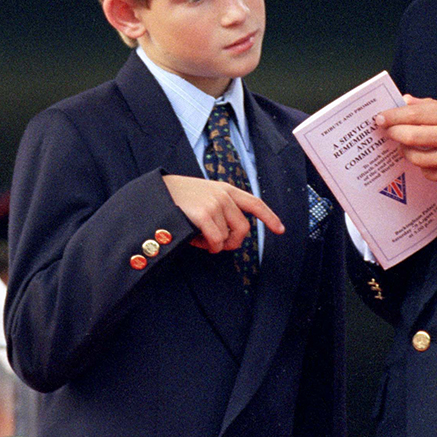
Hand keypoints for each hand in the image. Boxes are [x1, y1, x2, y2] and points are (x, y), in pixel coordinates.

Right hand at [163, 175, 284, 251]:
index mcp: (226, 189)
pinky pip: (215, 241)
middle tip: (217, 244)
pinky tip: (196, 241)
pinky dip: (208, 247)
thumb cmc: (179, 198)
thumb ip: (222, 207)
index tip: (280, 230)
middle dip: (233, 242)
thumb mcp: (204, 194)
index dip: (269, 217)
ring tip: (199, 236)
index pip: (255, 203)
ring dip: (214, 244)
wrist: (157, 192)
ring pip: (227, 238)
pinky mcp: (204, 215)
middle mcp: (224, 195)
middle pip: (243, 229)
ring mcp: (215, 204)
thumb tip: (232, 233)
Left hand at [374, 95, 436, 189]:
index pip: (414, 113)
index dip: (392, 116)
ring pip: (414, 155)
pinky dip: (422, 165)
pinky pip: (426, 171)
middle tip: (386, 131)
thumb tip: (406, 101)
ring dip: (406, 151)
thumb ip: (433, 106)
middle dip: (393, 133)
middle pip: (409, 135)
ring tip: (407, 145)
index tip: (379, 117)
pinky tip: (426, 159)